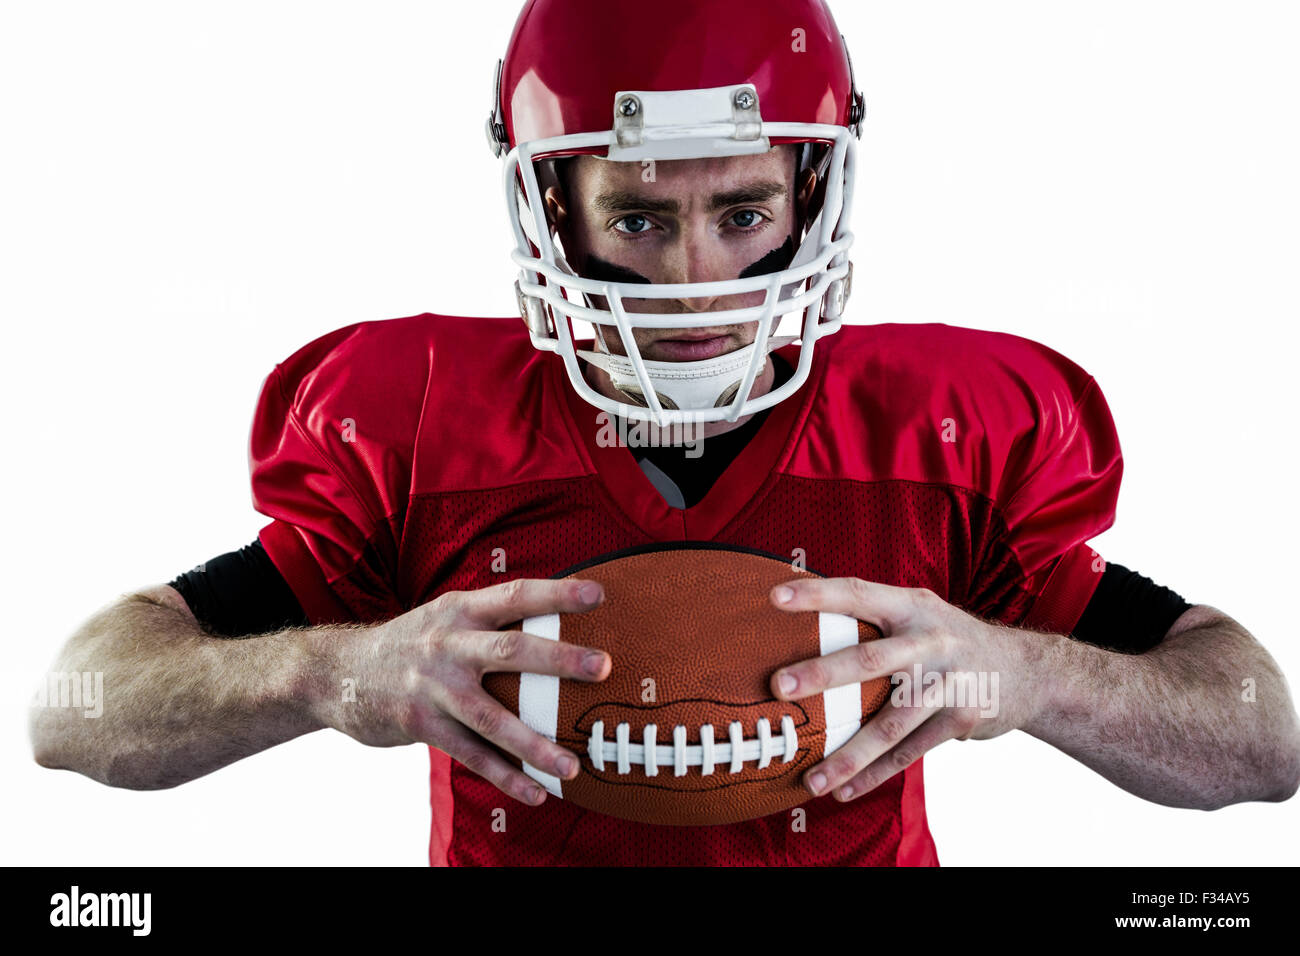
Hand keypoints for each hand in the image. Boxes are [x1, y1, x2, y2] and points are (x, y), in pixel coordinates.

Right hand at [312, 578, 609, 806]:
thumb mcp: (444, 615)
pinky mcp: (420, 724)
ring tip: (573, 765)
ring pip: (492, 717)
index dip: (557, 593)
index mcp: (460, 609)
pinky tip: (535, 792)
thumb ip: (490, 618)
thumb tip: (555, 619)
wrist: (335, 672)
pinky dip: (504, 775)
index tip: (598, 594)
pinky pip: (470, 755)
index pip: (515, 594)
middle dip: (560, 659)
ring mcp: (433, 686)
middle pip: (512, 650)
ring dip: (535, 743)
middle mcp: (448, 643)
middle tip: (603, 667)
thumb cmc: (411, 643)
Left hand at [767, 578, 1046, 802]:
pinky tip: (843, 789)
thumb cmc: (948, 641)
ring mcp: (949, 681)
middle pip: (872, 658)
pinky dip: (875, 773)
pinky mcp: (962, 718)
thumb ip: (874, 616)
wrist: (1027, 671)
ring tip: (811, 778)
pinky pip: (911, 751)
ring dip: (849, 752)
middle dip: (823, 673)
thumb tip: (799, 623)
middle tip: (779, 685)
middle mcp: (932, 639)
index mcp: (912, 606)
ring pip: (892, 722)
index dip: (817, 593)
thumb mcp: (919, 613)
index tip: (775, 596)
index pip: (859, 593)